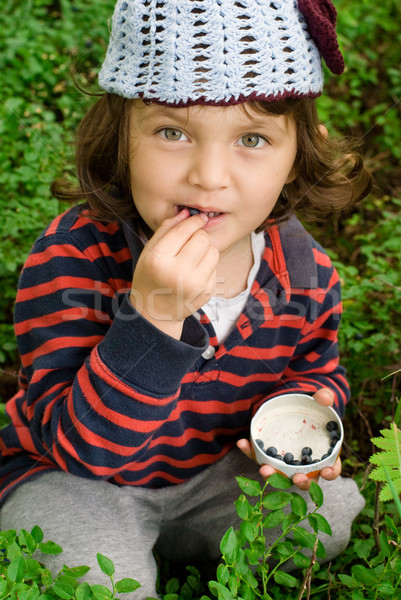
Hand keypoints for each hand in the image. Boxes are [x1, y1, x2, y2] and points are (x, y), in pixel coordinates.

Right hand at [130, 209, 218, 338]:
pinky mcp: (207, 292)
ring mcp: (194, 285)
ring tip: (192, 259)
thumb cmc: (151, 276)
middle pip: (202, 238)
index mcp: (159, 260)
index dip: (194, 220)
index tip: (199, 217)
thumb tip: (188, 212)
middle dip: (198, 236)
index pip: (183, 231)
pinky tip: (194, 273)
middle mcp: (177, 273)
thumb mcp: (150, 251)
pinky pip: (215, 266)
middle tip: (190, 242)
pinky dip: (207, 265)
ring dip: (205, 250)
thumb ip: (166, 229)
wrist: (155, 311)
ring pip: (213, 251)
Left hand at [237, 388, 341, 490]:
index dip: (331, 473)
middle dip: (301, 482)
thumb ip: (325, 397)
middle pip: (305, 479)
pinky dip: (250, 452)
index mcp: (324, 455)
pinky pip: (259, 456)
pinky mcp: (268, 454)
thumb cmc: (313, 408)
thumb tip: (324, 397)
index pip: (331, 469)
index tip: (326, 471)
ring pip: (280, 475)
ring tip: (264, 469)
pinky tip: (242, 443)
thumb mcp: (320, 399)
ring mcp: (285, 462)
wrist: (293, 404)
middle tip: (296, 478)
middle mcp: (305, 464)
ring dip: (272, 475)